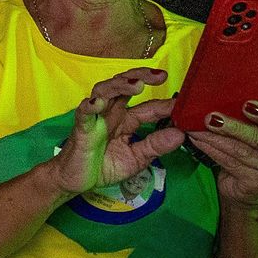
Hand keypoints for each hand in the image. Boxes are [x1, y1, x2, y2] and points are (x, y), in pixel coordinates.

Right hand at [47, 69, 184, 195]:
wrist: (75, 181)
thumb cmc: (102, 166)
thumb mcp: (136, 159)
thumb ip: (155, 146)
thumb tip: (180, 135)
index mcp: (126, 120)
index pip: (148, 107)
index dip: (165, 104)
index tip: (182, 103)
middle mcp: (112, 113)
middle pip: (125, 86)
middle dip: (141, 76)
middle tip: (160, 76)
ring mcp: (96, 118)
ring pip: (105, 91)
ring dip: (120, 85)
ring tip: (136, 84)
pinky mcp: (81, 128)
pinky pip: (84, 112)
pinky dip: (90, 105)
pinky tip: (98, 102)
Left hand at [186, 101, 257, 207]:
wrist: (250, 192)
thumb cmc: (253, 155)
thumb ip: (253, 118)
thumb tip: (230, 91)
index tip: (246, 105)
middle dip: (233, 127)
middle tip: (211, 117)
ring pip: (240, 151)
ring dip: (214, 138)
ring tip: (197, 128)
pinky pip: (230, 163)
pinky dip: (212, 151)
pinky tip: (199, 142)